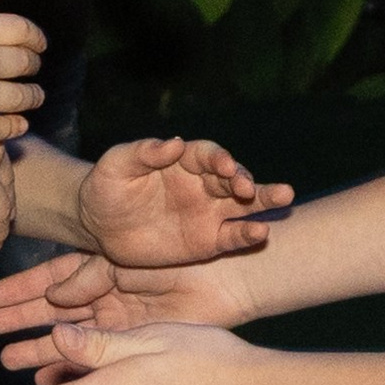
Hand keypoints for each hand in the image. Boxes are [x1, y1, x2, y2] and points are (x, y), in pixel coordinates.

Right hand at [0, 2, 42, 146]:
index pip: (22, 31)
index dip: (35, 38)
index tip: (39, 44)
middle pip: (25, 63)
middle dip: (34, 65)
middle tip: (35, 68)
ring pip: (22, 97)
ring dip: (34, 96)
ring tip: (36, 97)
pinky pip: (5, 127)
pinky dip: (17, 125)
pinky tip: (20, 125)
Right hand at [0, 246, 255, 353]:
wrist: (234, 274)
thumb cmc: (188, 255)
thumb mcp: (127, 262)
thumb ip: (88, 279)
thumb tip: (53, 300)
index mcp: (105, 270)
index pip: (53, 279)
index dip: (23, 289)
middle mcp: (110, 297)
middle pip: (55, 311)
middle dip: (21, 320)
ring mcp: (124, 323)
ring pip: (73, 339)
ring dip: (39, 349)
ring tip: (6, 360)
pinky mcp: (140, 345)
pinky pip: (100, 362)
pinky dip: (75, 371)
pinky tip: (48, 384)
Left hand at [78, 131, 291, 267]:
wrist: (100, 226)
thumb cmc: (106, 188)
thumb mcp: (116, 166)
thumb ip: (141, 153)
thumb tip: (171, 143)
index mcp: (182, 160)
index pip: (206, 155)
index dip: (217, 158)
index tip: (223, 165)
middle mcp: (203, 183)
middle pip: (232, 177)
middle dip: (243, 179)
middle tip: (249, 187)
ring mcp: (209, 213)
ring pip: (243, 204)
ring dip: (264, 199)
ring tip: (285, 196)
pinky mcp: (208, 241)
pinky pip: (232, 237)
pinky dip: (247, 235)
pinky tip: (262, 233)